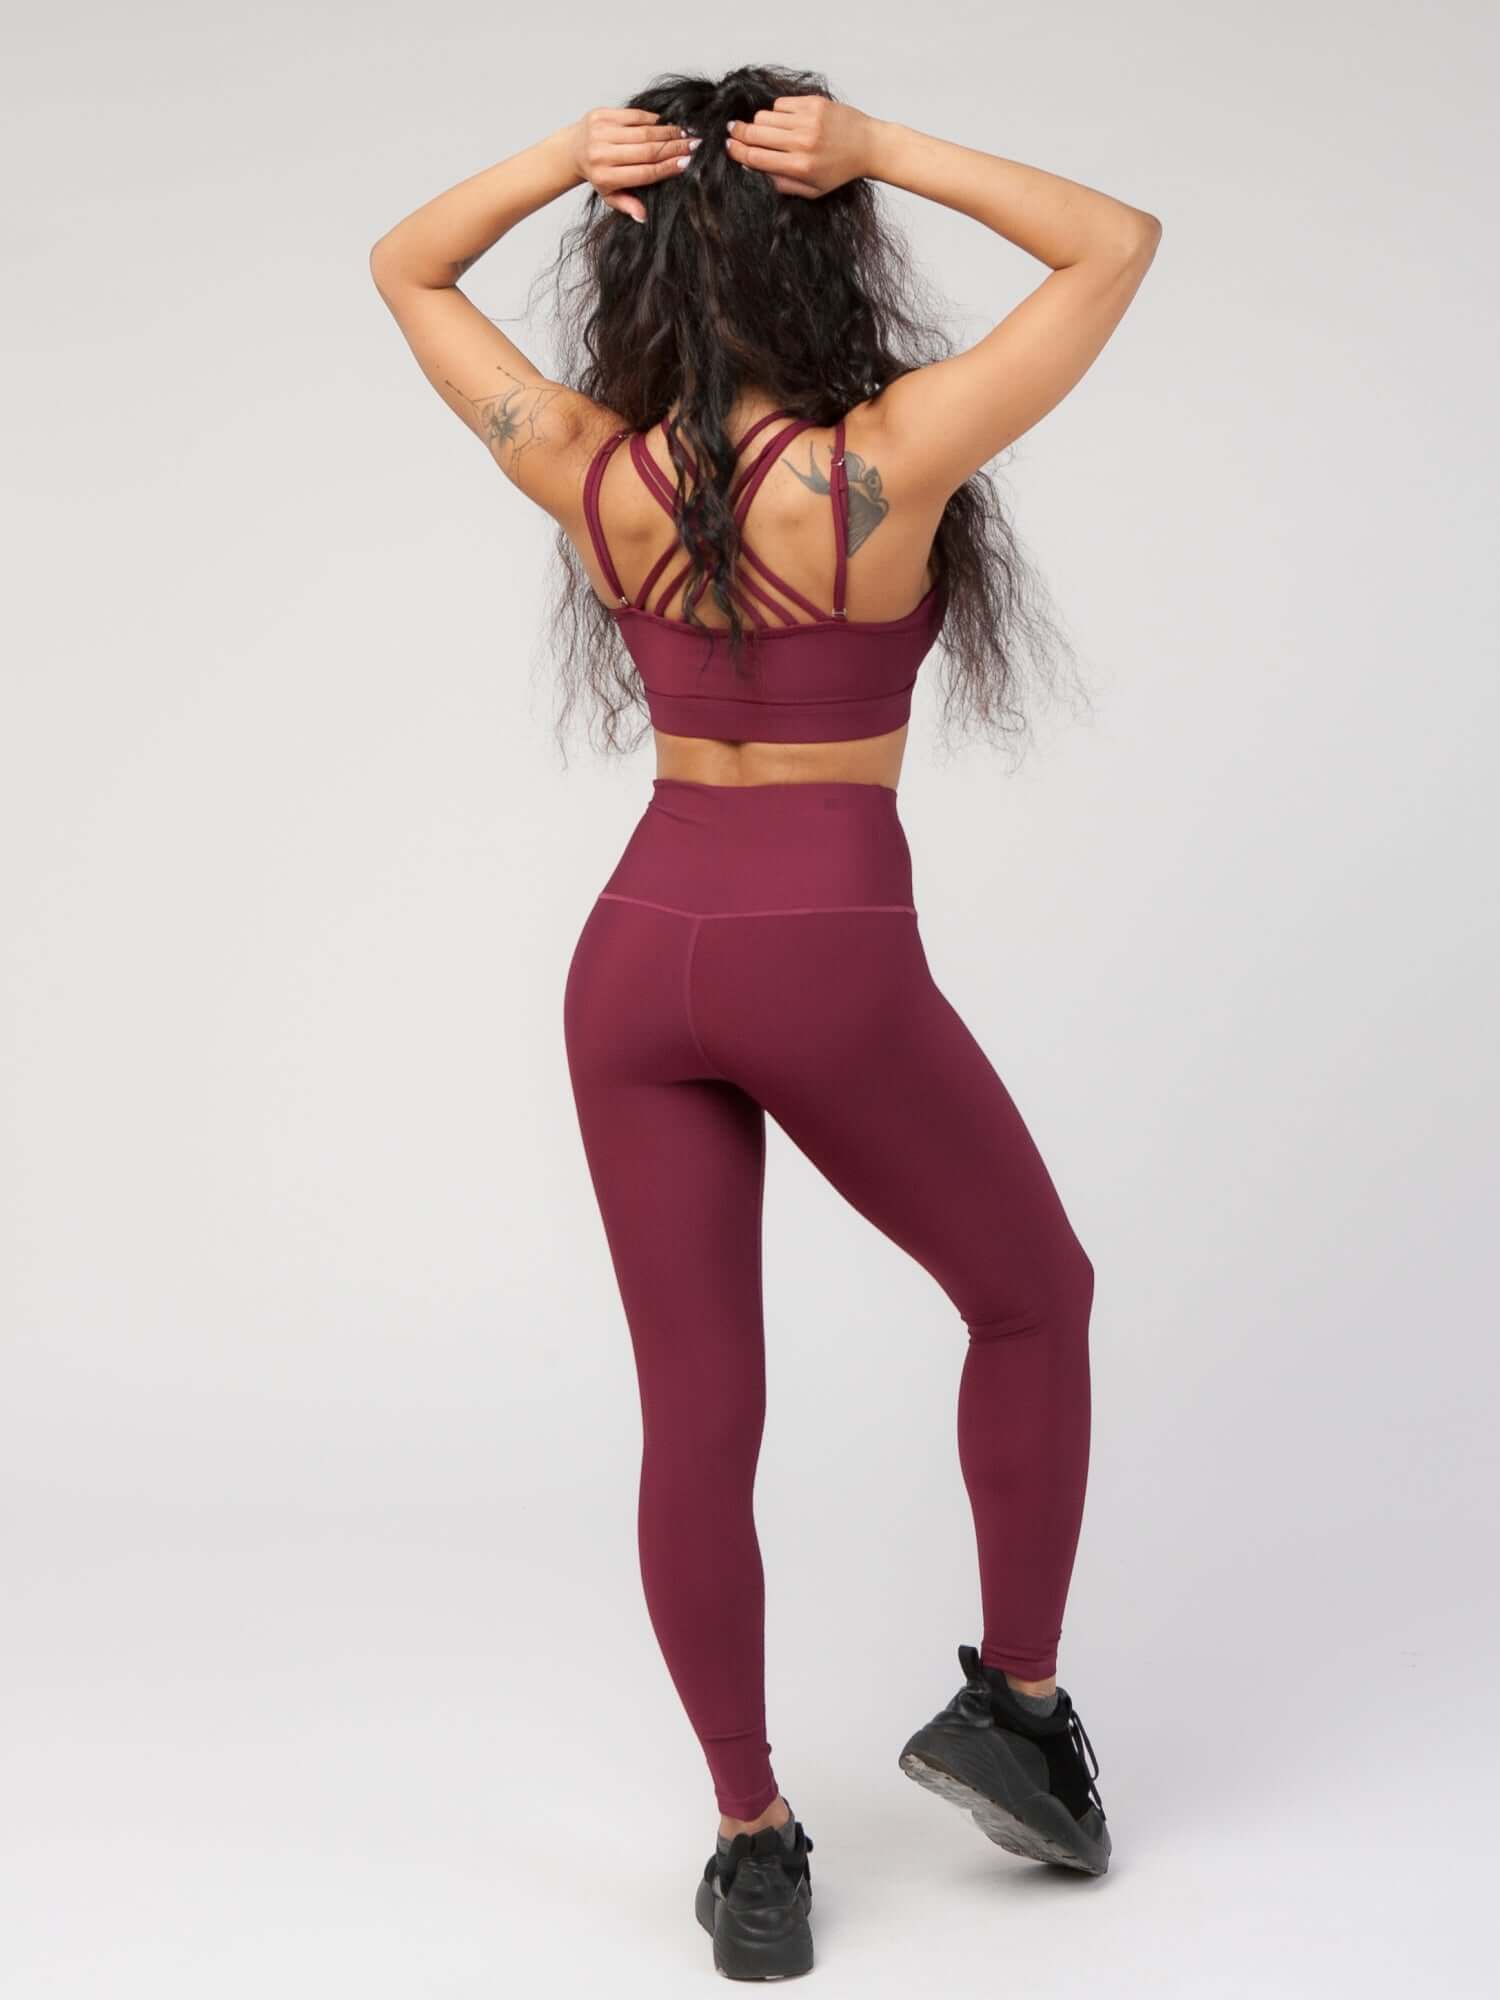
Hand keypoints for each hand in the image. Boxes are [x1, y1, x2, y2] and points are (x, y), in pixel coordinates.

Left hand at [566, 107, 696, 222]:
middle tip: (695, 145)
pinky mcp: (602, 115)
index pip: (644, 172)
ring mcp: (601, 132)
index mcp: (605, 176)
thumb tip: (644, 217)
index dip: (667, 168)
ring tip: (687, 133)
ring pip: (644, 131)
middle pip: (647, 150)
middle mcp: (602, 153)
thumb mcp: (609, 196)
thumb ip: (626, 205)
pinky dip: (654, 120)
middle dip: (674, 147)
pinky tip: (668, 123)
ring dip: (668, 132)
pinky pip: (634, 116)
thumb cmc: (596, 175)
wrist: (570, 150)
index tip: (687, 163)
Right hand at [724, 96, 875, 198]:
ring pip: (764, 116)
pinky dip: (777, 112)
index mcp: (799, 166)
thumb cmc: (839, 171)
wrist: (868, 146)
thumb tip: (752, 167)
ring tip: (763, 130)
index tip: (727, 146)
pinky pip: (780, 104)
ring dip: (758, 123)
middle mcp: (802, 141)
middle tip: (731, 131)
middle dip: (738, 132)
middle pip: (754, 133)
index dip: (736, 151)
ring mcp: (808, 119)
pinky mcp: (813, 103)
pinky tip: (784, 121)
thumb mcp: (811, 190)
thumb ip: (780, 182)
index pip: (755, 156)